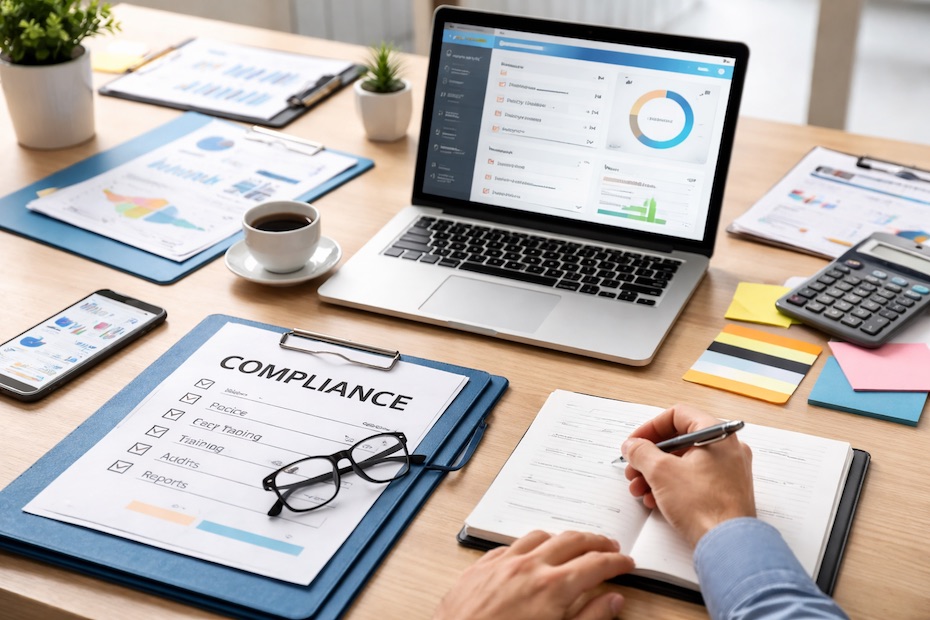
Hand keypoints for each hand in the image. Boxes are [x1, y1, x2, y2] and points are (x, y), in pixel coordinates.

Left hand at [433, 530, 633, 619]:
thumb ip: (589, 618)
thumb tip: (612, 601)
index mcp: (554, 587)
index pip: (597, 564)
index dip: (616, 562)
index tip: (626, 564)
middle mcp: (529, 567)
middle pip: (572, 541)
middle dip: (596, 541)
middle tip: (609, 547)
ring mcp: (502, 563)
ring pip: (540, 536)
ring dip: (562, 538)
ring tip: (573, 544)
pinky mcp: (481, 567)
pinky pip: (510, 545)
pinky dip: (528, 545)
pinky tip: (530, 553)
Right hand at [621, 404, 754, 546]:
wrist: (728, 545)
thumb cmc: (704, 507)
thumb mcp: (661, 472)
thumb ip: (641, 452)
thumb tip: (632, 446)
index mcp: (717, 434)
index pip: (677, 415)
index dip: (650, 428)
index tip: (635, 443)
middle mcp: (728, 449)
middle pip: (679, 441)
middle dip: (650, 456)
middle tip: (633, 469)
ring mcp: (729, 471)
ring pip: (685, 462)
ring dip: (656, 473)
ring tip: (640, 489)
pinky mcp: (726, 492)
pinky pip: (694, 479)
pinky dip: (672, 485)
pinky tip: (655, 501)